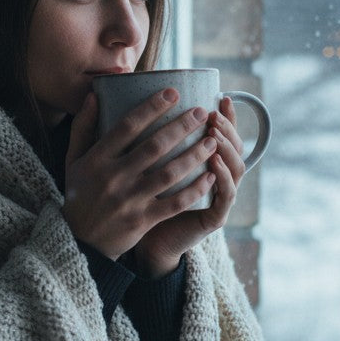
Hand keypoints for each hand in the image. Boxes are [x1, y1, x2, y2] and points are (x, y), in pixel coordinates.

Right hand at [61, 87, 227, 262]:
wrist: (79, 240)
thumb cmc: (79, 194)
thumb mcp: (73, 160)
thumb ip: (83, 128)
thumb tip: (94, 96)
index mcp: (97, 159)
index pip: (127, 127)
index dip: (151, 108)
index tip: (173, 92)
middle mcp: (113, 178)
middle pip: (153, 147)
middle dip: (180, 127)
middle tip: (201, 113)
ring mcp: (129, 200)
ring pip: (168, 174)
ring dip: (193, 156)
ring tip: (211, 141)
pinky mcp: (142, 221)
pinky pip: (174, 203)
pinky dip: (194, 189)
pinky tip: (209, 176)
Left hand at [133, 95, 246, 276]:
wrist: (143, 243)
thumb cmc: (138, 201)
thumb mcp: (139, 165)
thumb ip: (136, 137)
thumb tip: (104, 99)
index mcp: (202, 162)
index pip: (223, 134)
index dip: (227, 117)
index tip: (222, 97)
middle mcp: (216, 177)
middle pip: (234, 147)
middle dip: (227, 128)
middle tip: (212, 114)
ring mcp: (218, 197)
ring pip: (235, 169)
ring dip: (227, 149)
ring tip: (213, 135)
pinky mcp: (214, 217)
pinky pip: (224, 196)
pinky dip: (222, 179)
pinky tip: (213, 164)